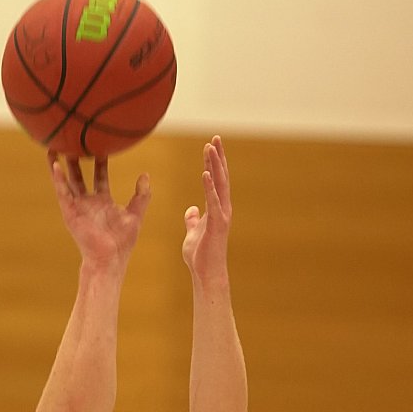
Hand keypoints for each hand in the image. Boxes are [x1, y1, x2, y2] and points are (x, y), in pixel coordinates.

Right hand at [48, 153, 150, 270]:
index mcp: (102, 201)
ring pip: (67, 181)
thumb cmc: (122, 242)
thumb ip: (141, 196)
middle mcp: (88, 202)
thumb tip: (145, 175)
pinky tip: (55, 164)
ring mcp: (77, 207)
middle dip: (77, 158)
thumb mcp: (135, 215)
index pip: (100, 176)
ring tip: (54, 146)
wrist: (110, 259)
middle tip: (75, 139)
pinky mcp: (70, 212)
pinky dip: (58, 179)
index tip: (101, 144)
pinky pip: (63, 192)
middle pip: (80, 175)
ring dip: (60, 164)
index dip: (100, 161)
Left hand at [182, 136, 231, 286]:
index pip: (215, 180)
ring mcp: (221, 215)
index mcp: (216, 208)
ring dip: (214, 165)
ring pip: (219, 185)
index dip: (212, 163)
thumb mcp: (192, 233)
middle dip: (217, 157)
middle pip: (220, 177)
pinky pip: (212, 201)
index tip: (210, 146)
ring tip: (210, 148)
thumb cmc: (200, 255)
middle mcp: (222, 208)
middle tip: (215, 138)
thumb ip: (192, 220)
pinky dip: (209, 186)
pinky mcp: (216, 223)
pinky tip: (205, 173)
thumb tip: (191, 209)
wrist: (206, 273)